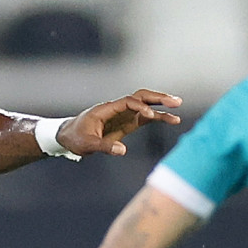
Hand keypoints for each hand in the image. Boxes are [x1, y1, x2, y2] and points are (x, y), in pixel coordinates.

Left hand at [58, 90, 182, 156]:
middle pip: (141, 97)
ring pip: (146, 105)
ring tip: (178, 109)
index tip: (150, 115)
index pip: (128, 102)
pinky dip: (159, 118)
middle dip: (158, 98)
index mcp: (106, 109)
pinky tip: (173, 120)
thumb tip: (122, 150)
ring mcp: (124, 115)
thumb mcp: (87, 144)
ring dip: (161, 105)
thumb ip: (104, 146)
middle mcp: (117, 108)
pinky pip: (146, 118)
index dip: (140, 107)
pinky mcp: (127, 123)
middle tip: (174, 101)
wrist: (68, 137)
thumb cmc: (75, 138)